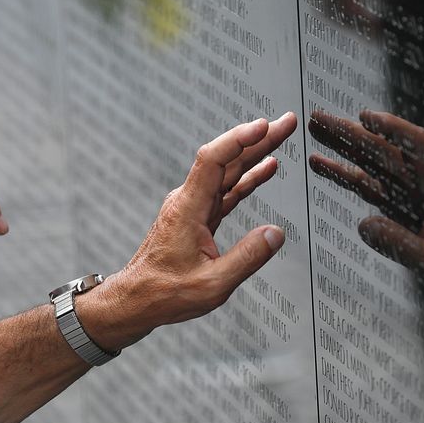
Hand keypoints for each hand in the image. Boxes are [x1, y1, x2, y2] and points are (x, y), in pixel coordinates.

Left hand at [77, 112, 297, 349]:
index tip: (264, 126)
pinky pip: (227, 190)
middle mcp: (188, 201)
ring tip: (281, 136)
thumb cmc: (165, 293)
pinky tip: (266, 168)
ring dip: (255, 153)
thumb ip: (247, 257)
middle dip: (258, 138)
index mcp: (187, 209)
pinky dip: (247, 178)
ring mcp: (193, 207)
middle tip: (286, 122)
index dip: (240, 139)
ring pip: (228, 172)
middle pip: (226, 159)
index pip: (214, 160)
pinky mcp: (198, 217)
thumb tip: (275, 234)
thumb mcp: (212, 284)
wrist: (137, 300)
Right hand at [308, 110, 423, 303]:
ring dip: (344, 148)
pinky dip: (347, 175)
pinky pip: (370, 188)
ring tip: (314, 132)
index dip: (392, 129)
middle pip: (384, 151)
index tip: (364, 118)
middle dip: (351, 133)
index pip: (417, 148)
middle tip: (318, 118)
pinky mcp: (399, 208)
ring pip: (373, 166)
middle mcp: (423, 186)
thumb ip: (400, 243)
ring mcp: (410, 195)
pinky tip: (324, 166)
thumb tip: (363, 224)